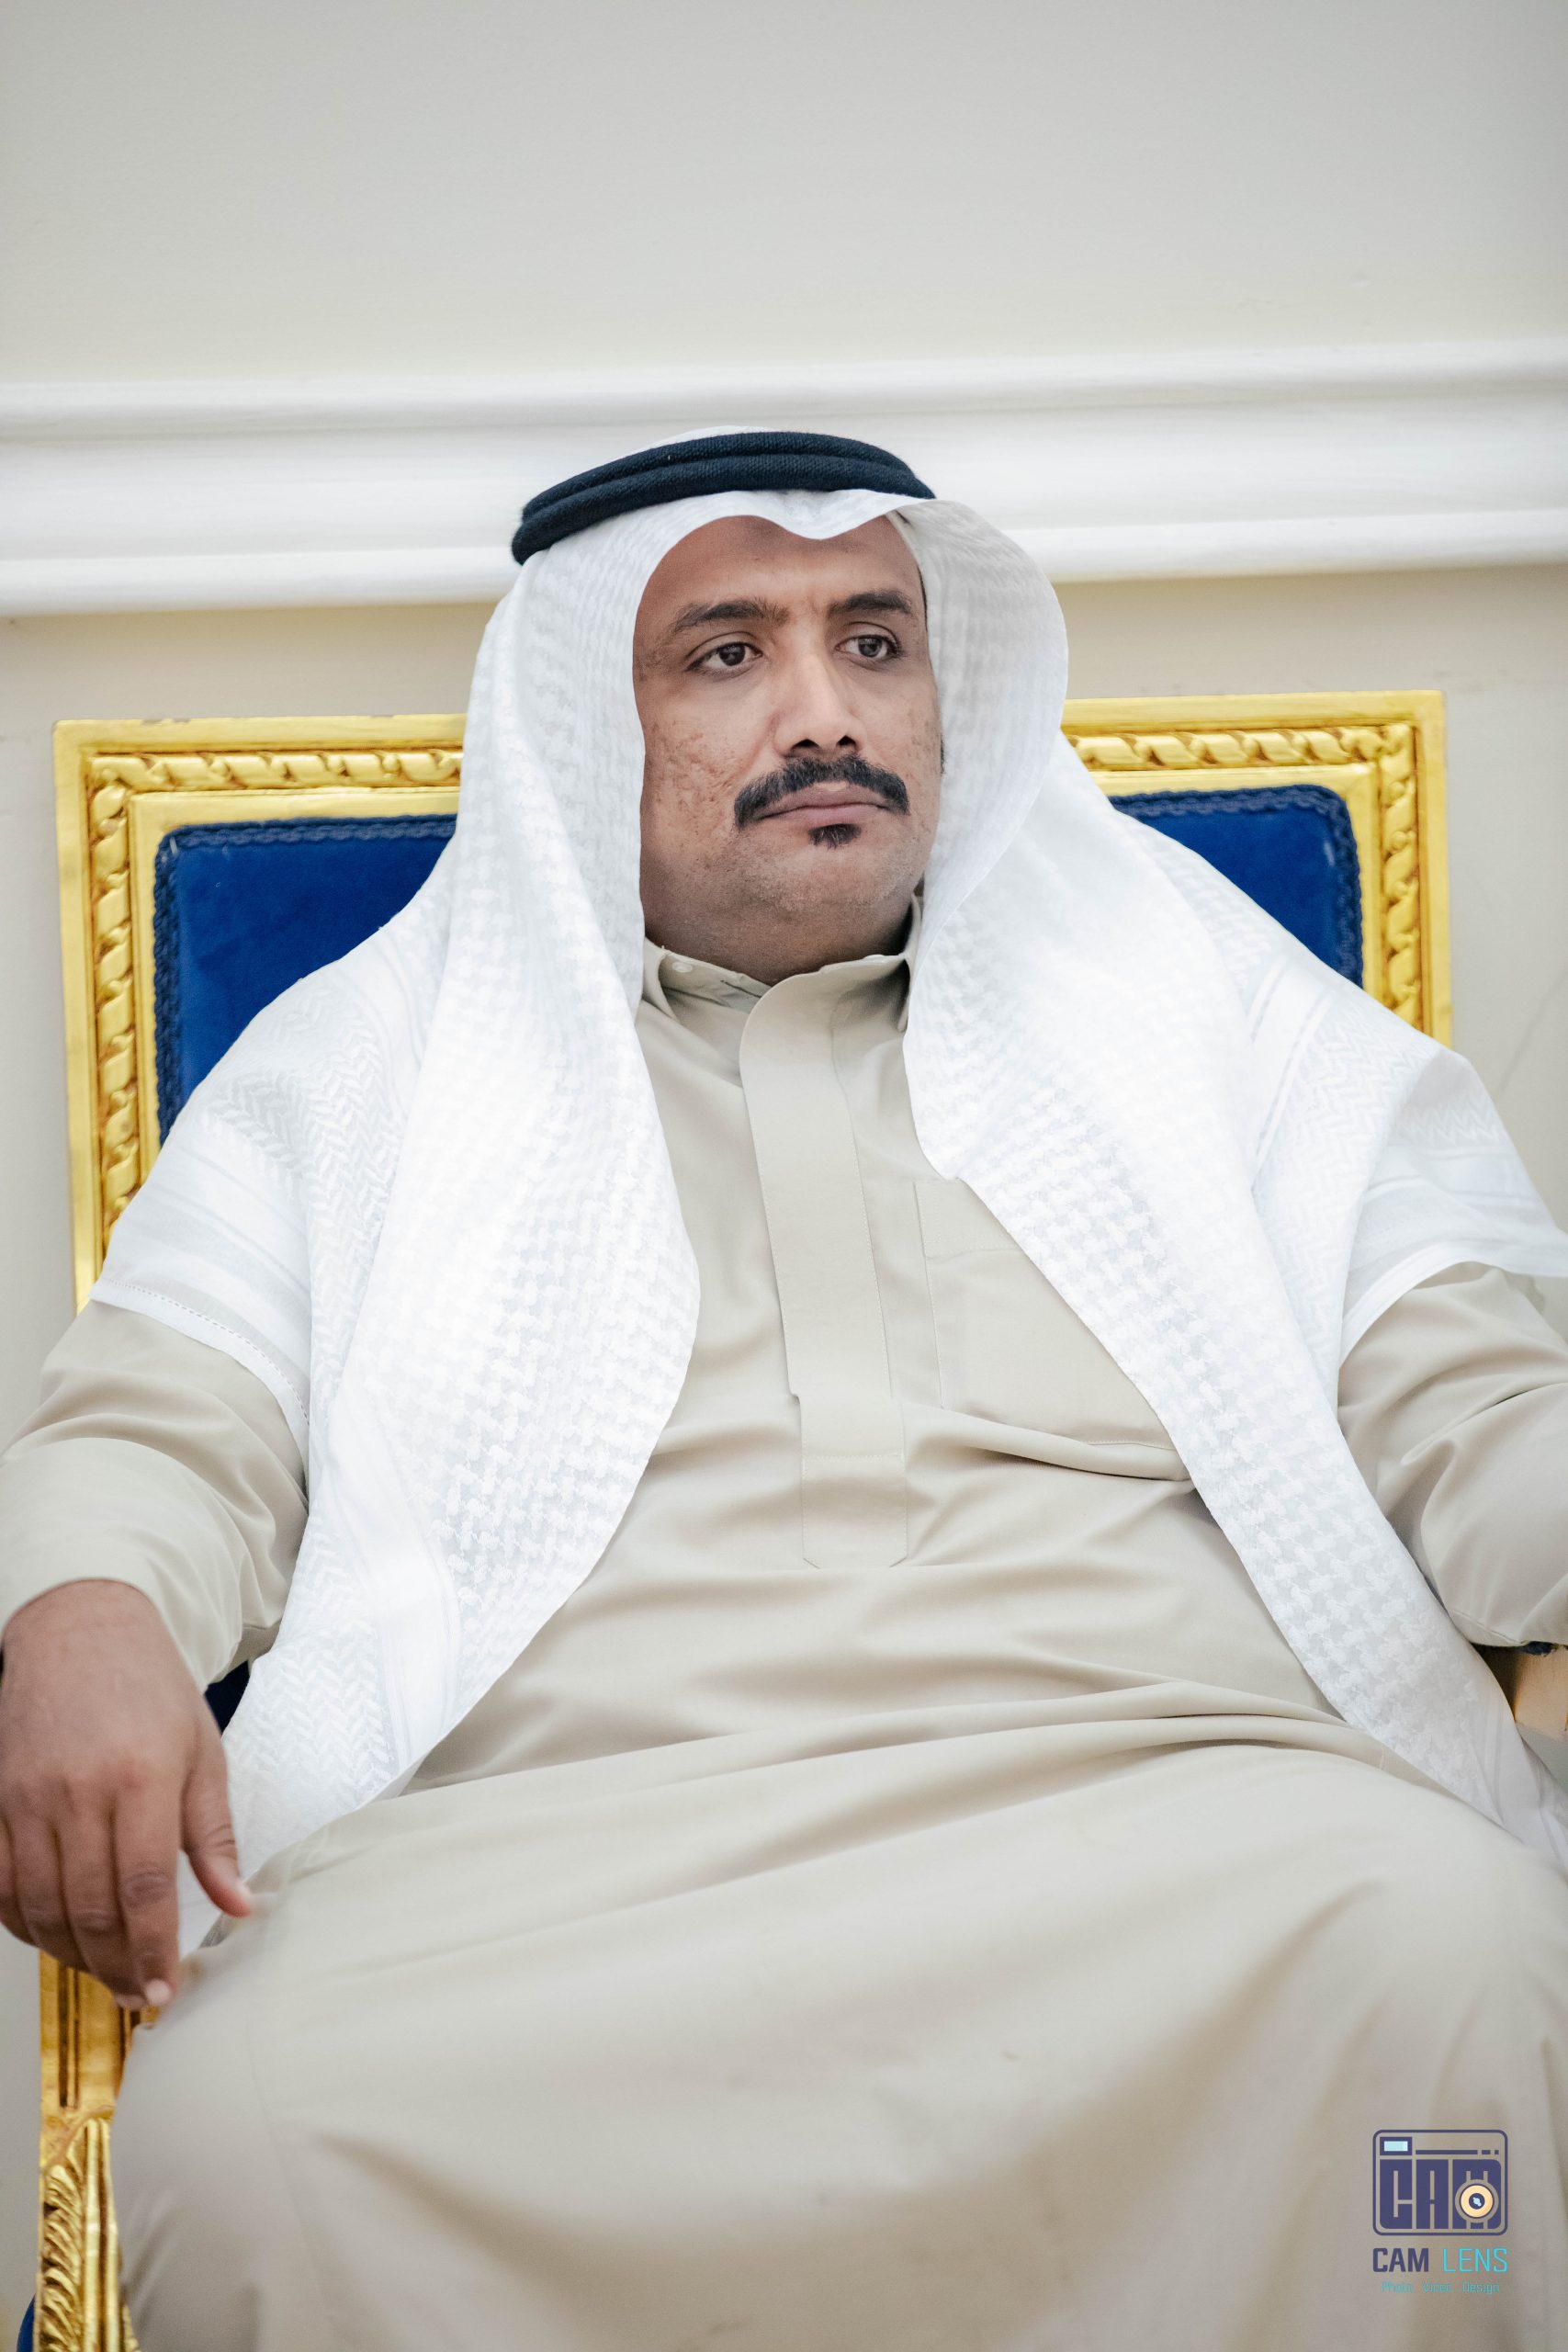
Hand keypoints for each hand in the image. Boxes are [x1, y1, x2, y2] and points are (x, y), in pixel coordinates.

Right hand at [0, 1581, 250, 2006]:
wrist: (81, 1632)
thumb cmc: (149, 1689)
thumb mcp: (202, 1751)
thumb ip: (214, 1836)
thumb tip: (236, 1906)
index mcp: (141, 1779)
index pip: (144, 1890)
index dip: (153, 1951)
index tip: (166, 1990)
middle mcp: (79, 1793)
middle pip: (91, 1909)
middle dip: (117, 1968)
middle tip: (141, 1995)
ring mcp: (28, 1799)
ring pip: (41, 1907)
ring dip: (73, 1955)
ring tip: (106, 1974)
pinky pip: (1, 1886)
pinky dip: (24, 1924)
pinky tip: (55, 1938)